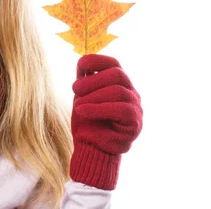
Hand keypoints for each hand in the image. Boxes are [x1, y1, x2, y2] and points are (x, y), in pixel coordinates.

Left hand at [70, 54, 142, 189]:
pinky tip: (82, 111)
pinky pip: (121, 109)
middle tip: (74, 89)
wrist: (90, 149)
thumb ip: (85, 80)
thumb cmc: (87, 123)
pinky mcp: (135, 123)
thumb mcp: (83, 97)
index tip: (80, 65)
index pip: (114, 64)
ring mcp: (136, 108)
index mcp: (119, 84)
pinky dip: (98, 108)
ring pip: (118, 91)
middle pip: (117, 74)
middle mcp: (131, 93)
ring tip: (78, 106)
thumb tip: (82, 61)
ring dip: (93, 96)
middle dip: (92, 80)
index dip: (98, 60)